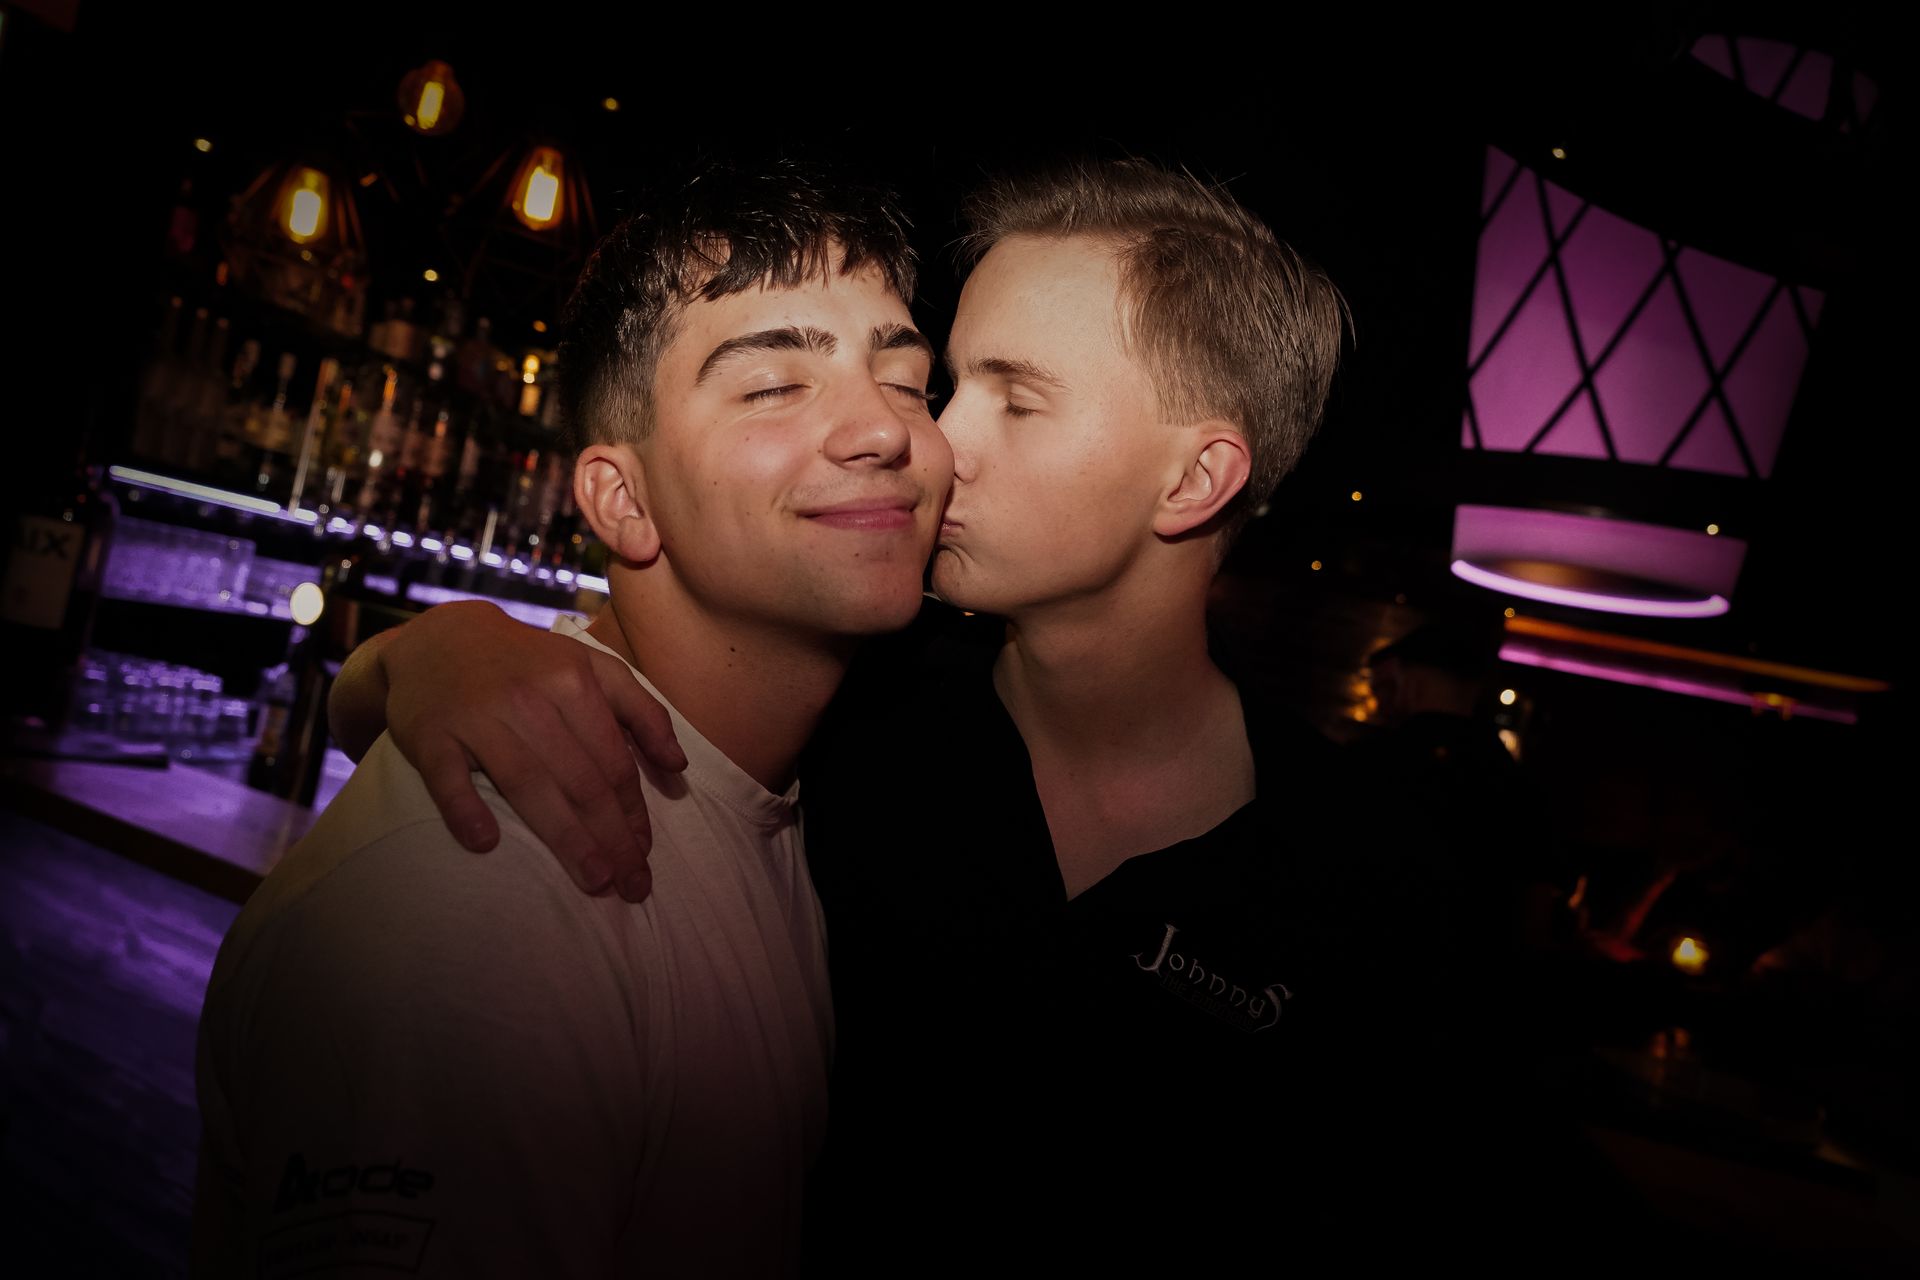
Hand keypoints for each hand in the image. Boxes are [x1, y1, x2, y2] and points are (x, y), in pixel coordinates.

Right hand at [380, 600, 684, 900]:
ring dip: (565, 838)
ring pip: (528, 786)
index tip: (644, 852)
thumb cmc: (530, 664)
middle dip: (611, 838)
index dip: (633, 811)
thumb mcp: (593, 669)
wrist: (441, 637)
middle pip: (580, 782)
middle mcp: (528, 700)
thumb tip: (678, 766)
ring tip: (594, 880)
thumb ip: (642, 712)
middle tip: (632, 885)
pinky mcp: (429, 734)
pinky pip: (448, 778)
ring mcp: (477, 718)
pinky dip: (464, 809)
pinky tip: (485, 842)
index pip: (613, 761)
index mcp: (573, 683)